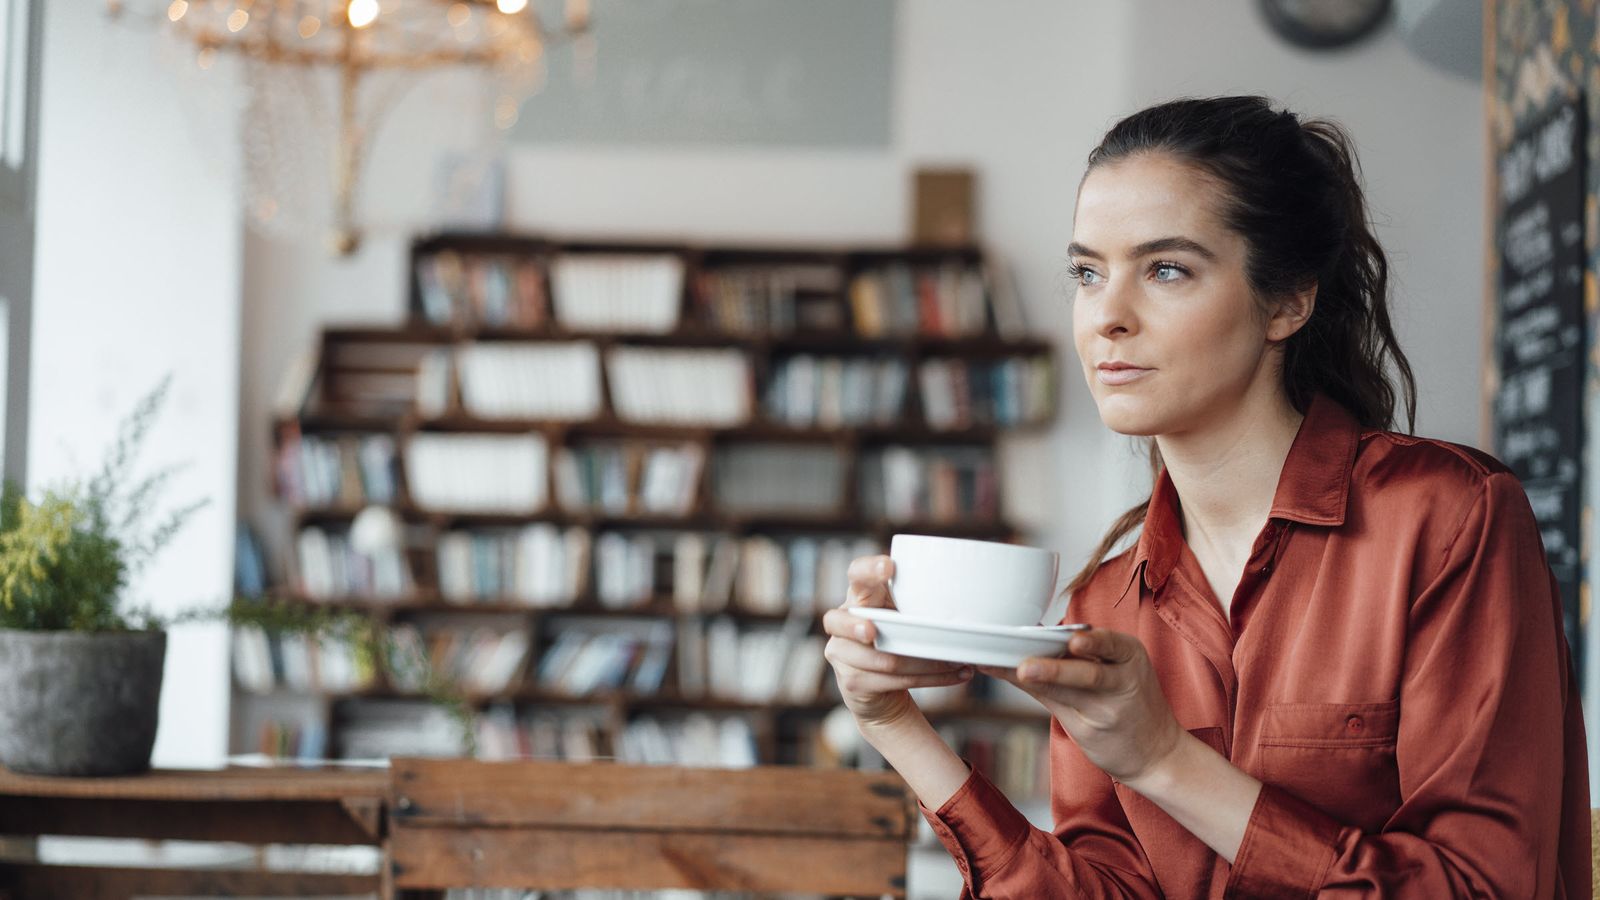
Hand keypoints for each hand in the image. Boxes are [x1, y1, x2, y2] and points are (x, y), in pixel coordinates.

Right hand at [823, 555, 973, 730]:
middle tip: (870, 631)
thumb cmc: (897, 637)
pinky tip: (955, 675)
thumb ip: (918, 603)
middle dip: (857, 626)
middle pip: (838, 620)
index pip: (855, 574)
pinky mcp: (853, 682)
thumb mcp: (904, 614)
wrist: (879, 688)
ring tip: (955, 659)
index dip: (868, 570)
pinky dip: (929, 679)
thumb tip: (970, 598)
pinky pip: (893, 681)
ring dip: (924, 661)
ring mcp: (842, 654)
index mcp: (861, 596)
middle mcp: (842, 622)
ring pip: (882, 659)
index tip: (889, 567)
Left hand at [979, 628, 1183, 783]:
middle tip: (1027, 666)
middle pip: (1089, 674)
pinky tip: (1011, 677)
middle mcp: (1122, 683)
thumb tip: (1034, 630)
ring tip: (1019, 673)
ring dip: (1040, 681)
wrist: (1157, 752)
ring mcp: (1106, 711)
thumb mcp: (1121, 668)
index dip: (1093, 642)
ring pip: (1069, 692)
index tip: (1073, 640)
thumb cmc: (1131, 701)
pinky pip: (1055, 705)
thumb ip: (1083, 652)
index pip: (1112, 645)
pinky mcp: (1089, 731)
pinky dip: (1032, 689)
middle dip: (1056, 669)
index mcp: (1130, 656)